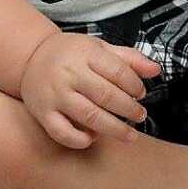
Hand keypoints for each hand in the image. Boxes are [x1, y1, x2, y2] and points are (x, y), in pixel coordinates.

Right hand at [19, 31, 160, 149]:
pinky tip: (94, 138)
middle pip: (107, 96)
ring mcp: (55, 95)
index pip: (118, 71)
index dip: (135, 85)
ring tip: (130, 135)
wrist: (31, 58)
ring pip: (89, 117)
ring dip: (114, 129)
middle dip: (129, 109)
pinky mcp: (43, 114)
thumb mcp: (99, 47)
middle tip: (140, 115)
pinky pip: (63, 133)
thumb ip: (128, 58)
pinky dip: (81, 140)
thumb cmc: (72, 54)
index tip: (141, 94)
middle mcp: (69, 74)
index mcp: (85, 54)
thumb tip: (156, 70)